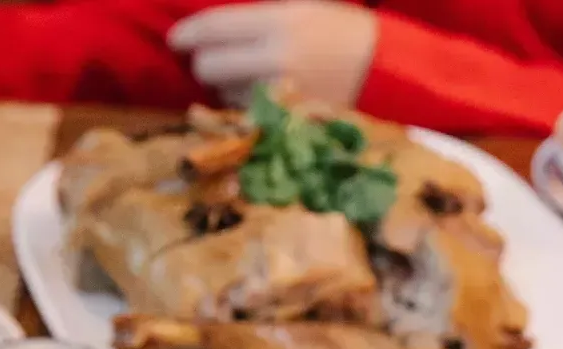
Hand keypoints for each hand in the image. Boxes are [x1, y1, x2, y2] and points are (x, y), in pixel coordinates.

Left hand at [169, 1, 379, 107]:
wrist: (386, 71)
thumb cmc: (344, 32)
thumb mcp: (303, 6)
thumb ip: (257, 14)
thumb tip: (211, 25)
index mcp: (279, 22)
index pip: (214, 27)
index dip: (187, 34)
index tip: (176, 40)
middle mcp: (275, 59)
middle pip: (209, 67)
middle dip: (205, 64)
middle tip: (212, 61)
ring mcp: (281, 95)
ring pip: (226, 95)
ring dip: (228, 88)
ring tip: (252, 77)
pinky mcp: (288, 123)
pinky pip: (248, 116)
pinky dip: (247, 108)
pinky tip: (264, 97)